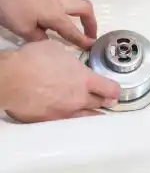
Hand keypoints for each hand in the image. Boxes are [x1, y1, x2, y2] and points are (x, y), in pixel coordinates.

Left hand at [0, 0, 95, 49]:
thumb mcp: (21, 27)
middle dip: (90, 22)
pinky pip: (55, 0)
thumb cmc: (12, 0)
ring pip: (70, 3)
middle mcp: (57, 2)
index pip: (73, 31)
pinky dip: (58, 10)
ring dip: (75, 15)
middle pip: (84, 9)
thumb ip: (36, 37)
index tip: (92, 46)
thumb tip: (46, 41)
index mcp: (56, 15)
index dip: (83, 40)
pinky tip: (45, 16)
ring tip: (67, 27)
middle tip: (90, 33)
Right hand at [3, 40, 120, 122]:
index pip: (110, 88)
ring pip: (88, 115)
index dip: (115, 89)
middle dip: (106, 100)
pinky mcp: (53, 121)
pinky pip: (70, 122)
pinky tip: (74, 115)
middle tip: (108, 100)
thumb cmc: (32, 60)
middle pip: (101, 103)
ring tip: (97, 111)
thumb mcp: (57, 50)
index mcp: (85, 79)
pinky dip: (75, 119)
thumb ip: (70, 59)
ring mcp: (67, 112)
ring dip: (94, 112)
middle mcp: (80, 98)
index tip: (115, 89)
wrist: (10, 79)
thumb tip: (71, 62)